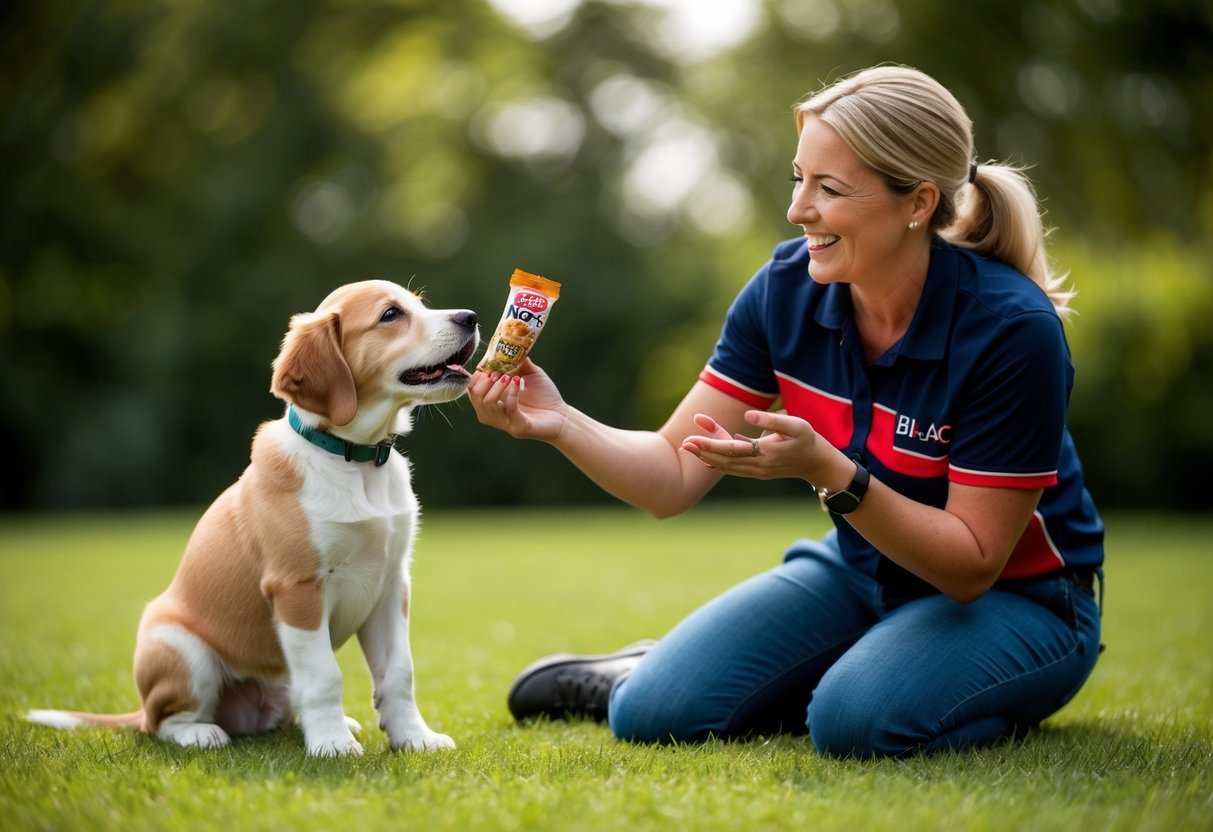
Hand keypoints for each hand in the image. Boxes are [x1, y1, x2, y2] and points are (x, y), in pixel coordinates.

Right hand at [468, 358, 567, 441]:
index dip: (477, 376)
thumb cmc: (545, 397)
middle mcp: (494, 414)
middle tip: (497, 372)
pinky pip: (509, 409)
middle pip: (475, 397)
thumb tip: (510, 345)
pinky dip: (512, 393)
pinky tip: (519, 383)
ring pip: (487, 404)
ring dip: (497, 386)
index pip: (472, 390)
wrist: (563, 416)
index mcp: (493, 402)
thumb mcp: (529, 374)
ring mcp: (505, 423)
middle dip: (484, 381)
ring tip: (509, 377)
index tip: (489, 365)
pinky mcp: (518, 427)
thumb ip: (518, 362)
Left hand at [680, 409, 824, 482]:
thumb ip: (772, 420)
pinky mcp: (758, 471)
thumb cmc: (808, 441)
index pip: (731, 450)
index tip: (692, 438)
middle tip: (684, 442)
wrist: (818, 464)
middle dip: (703, 451)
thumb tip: (747, 415)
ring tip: (690, 446)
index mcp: (765, 453)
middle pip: (724, 460)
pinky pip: (734, 468)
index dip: (710, 444)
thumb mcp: (796, 425)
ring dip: (708, 456)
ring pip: (727, 465)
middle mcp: (758, 466)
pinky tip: (706, 460)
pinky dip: (719, 463)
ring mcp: (757, 471)